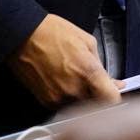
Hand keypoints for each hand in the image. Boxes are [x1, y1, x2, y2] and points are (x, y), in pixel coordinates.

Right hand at [7, 13, 121, 107]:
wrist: (23, 36)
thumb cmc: (52, 33)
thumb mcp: (86, 41)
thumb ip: (102, 65)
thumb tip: (112, 81)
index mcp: (88, 71)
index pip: (112, 100)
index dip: (116, 97)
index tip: (115, 94)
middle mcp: (75, 88)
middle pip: (97, 105)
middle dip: (99, 95)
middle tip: (94, 81)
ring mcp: (60, 97)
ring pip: (80, 106)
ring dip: (82, 96)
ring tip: (73, 76)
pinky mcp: (46, 101)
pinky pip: (64, 105)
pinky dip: (67, 97)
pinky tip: (62, 80)